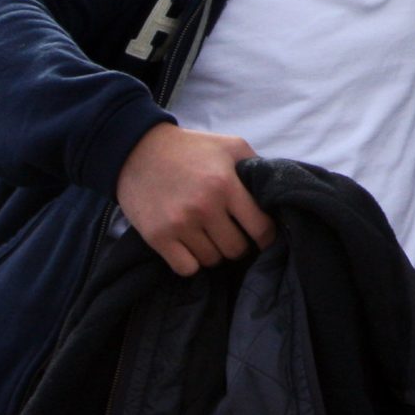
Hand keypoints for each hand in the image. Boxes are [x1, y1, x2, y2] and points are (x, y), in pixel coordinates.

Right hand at [115, 123, 274, 275]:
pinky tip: (191, 246)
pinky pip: (186, 268)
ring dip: (214, 252)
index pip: (261, 228)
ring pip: (212, 260)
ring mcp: (179, 224)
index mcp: (226, 184)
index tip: (263, 236)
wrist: (137, 150)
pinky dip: (192, 262)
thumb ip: (256, 167)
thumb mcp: (230, 146)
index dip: (267, 237)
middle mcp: (204, 207)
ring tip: (209, 236)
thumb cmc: (190, 148)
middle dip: (239, 244)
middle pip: (236, 249)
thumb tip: (277, 193)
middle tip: (232, 234)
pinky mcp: (157, 237)